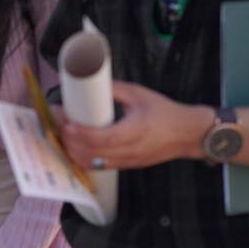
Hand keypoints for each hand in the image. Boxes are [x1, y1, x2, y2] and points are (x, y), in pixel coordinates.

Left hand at [59, 81, 212, 169]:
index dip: (79, 132)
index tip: (65, 121)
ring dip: (73, 151)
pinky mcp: (127, 166)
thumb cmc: (166, 112)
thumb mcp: (140, 94)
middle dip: (70, 140)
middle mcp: (131, 150)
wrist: (190, 134)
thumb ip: (113, 89)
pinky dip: (83, 158)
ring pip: (93, 163)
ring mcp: (128, 161)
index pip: (102, 138)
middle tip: (59, 123)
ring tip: (63, 134)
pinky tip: (74, 146)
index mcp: (135, 131)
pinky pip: (100, 167)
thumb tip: (89, 80)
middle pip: (92, 153)